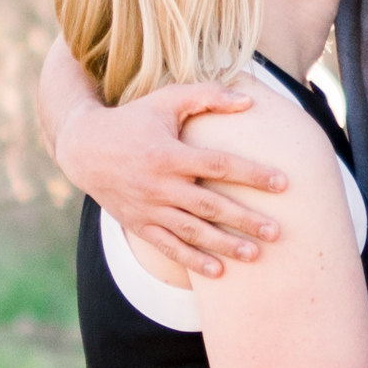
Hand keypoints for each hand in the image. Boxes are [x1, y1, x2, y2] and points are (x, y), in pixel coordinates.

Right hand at [64, 76, 290, 272]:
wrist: (83, 148)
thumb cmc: (132, 119)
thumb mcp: (166, 100)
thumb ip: (207, 95)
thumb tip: (249, 101)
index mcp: (169, 154)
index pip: (218, 166)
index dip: (252, 175)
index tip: (283, 184)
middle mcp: (159, 185)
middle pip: (210, 206)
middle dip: (245, 220)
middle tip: (277, 232)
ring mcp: (148, 208)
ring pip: (192, 232)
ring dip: (225, 245)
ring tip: (255, 255)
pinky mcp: (139, 224)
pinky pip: (168, 247)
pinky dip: (192, 260)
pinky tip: (218, 271)